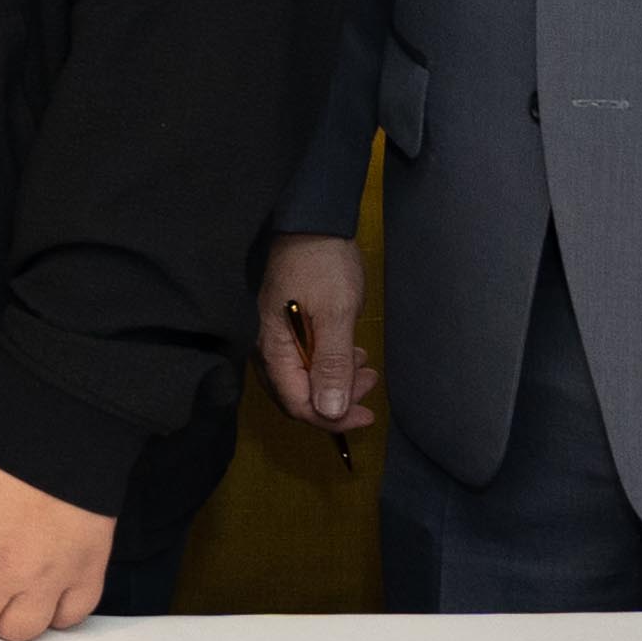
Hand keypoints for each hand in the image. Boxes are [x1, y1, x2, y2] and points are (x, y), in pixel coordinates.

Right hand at [257, 232, 376, 431]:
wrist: (312, 223)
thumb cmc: (322, 267)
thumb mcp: (335, 315)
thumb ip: (331, 364)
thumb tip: (329, 411)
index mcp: (275, 348)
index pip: (297, 403)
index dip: (331, 418)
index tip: (366, 415)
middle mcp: (269, 348)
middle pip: (298, 395)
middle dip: (337, 401)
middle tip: (372, 384)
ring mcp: (278, 336)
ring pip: (305, 379)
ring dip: (338, 382)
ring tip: (368, 369)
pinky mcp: (290, 326)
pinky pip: (308, 360)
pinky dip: (333, 365)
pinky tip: (352, 354)